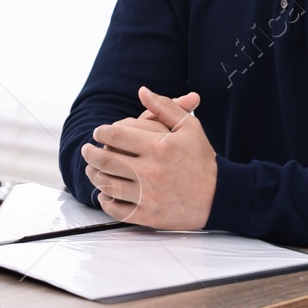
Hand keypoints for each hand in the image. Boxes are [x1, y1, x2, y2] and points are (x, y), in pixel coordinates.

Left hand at [82, 86, 216, 229]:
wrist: (220, 197)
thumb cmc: (202, 160)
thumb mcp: (189, 128)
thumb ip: (165, 107)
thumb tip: (142, 91)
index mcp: (158, 148)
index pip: (116, 135)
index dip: (102, 132)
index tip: (98, 132)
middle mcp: (150, 171)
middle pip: (106, 159)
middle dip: (91, 152)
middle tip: (87, 149)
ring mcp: (148, 196)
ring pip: (107, 184)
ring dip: (94, 175)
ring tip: (92, 168)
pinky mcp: (148, 216)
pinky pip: (116, 209)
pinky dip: (105, 200)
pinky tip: (104, 193)